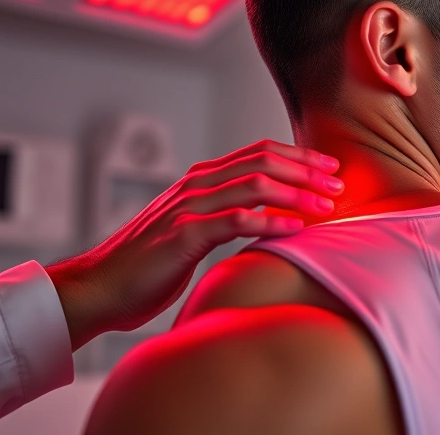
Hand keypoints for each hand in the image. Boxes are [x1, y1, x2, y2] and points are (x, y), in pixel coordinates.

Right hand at [46, 139, 343, 349]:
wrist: (101, 288)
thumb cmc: (152, 263)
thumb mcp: (195, 229)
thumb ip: (227, 213)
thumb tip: (271, 213)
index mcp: (201, 180)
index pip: (259, 153)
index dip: (299, 158)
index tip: (331, 169)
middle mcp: (196, 185)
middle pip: (263, 161)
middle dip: (306, 171)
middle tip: (338, 185)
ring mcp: (188, 207)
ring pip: (254, 185)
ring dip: (296, 193)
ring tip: (326, 206)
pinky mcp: (183, 235)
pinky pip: (235, 221)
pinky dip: (270, 222)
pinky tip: (295, 229)